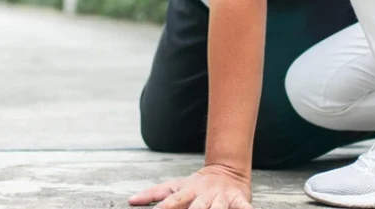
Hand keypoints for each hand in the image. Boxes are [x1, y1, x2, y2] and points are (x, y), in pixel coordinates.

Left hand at [129, 164, 252, 208]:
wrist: (227, 170)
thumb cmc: (197, 185)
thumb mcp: (175, 186)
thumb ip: (153, 193)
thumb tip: (130, 200)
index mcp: (188, 192)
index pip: (173, 201)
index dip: (164, 208)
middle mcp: (205, 195)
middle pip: (197, 208)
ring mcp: (222, 197)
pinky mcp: (239, 199)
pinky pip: (244, 208)